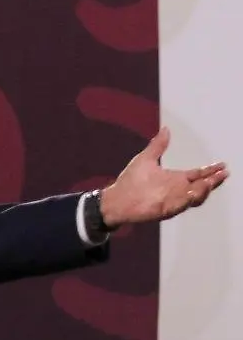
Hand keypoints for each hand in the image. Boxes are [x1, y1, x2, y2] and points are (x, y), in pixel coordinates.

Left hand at [99, 127, 228, 227]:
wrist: (116, 199)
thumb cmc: (130, 181)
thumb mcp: (146, 159)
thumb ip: (158, 145)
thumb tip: (165, 129)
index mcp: (174, 178)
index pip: (197, 174)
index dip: (210, 170)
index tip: (222, 165)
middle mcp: (176, 190)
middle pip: (201, 186)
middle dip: (213, 181)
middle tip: (222, 174)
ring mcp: (172, 200)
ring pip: (195, 197)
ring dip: (203, 190)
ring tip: (209, 182)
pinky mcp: (165, 209)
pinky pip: (180, 206)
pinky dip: (187, 200)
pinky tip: (192, 193)